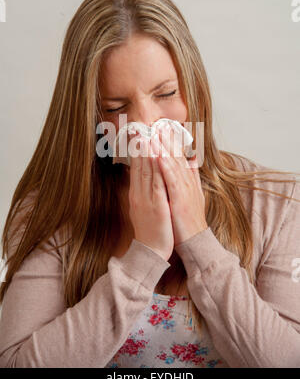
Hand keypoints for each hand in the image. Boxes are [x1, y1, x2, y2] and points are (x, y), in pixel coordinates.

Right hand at [128, 133, 173, 260]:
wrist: (151, 250)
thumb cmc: (150, 229)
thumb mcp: (144, 207)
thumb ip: (145, 191)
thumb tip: (145, 177)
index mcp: (137, 193)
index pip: (137, 168)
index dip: (138, 150)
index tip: (139, 134)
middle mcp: (139, 194)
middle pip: (140, 166)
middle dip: (141, 146)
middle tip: (140, 128)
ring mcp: (146, 199)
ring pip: (147, 171)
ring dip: (148, 152)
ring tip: (148, 135)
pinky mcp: (156, 205)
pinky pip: (157, 184)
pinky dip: (157, 169)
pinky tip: (158, 157)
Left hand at [152, 126, 207, 246]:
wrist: (195, 241)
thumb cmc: (189, 219)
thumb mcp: (193, 193)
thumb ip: (193, 175)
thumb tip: (193, 158)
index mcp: (188, 180)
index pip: (180, 156)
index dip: (172, 141)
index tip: (164, 126)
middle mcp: (187, 181)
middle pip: (177, 155)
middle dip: (167, 138)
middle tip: (158, 122)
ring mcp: (184, 189)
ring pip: (173, 163)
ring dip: (164, 147)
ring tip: (156, 132)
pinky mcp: (180, 198)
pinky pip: (171, 179)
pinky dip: (165, 165)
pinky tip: (157, 154)